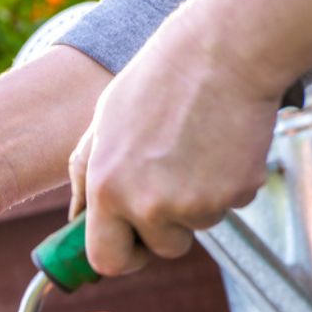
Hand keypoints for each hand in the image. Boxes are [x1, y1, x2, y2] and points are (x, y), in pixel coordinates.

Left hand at [68, 33, 278, 275]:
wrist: (222, 52)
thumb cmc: (157, 83)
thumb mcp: (102, 125)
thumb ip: (86, 178)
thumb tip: (76, 220)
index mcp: (107, 189)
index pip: (106, 259)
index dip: (121, 256)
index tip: (131, 246)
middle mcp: (147, 204)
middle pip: (161, 249)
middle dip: (166, 230)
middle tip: (172, 183)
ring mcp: (195, 203)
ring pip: (198, 225)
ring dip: (198, 199)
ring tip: (194, 148)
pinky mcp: (236, 193)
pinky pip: (230, 204)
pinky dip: (227, 182)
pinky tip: (221, 143)